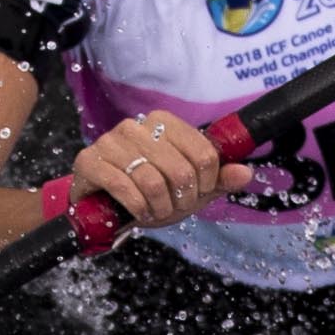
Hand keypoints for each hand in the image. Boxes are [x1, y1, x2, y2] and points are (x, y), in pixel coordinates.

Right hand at [70, 108, 226, 228]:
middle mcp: (136, 125)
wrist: (104, 204)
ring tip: (156, 211)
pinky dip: (138, 208)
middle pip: (182, 170)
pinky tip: (138, 212)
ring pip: (153, 181)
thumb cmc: (150, 193)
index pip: (205, 154)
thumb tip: (245, 173)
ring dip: (160, 207)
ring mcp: (110, 140)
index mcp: (164, 122)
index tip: (196, 193)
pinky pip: (124, 187)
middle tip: (174, 207)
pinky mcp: (89, 160)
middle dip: (182, 199)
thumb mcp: (190, 188)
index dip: (206, 184)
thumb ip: (218, 180)